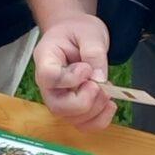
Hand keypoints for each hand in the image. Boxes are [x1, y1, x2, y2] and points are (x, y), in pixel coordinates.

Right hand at [30, 15, 115, 130]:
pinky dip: (100, 120)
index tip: (87, 68)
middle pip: (58, 106)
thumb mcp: (89, 32)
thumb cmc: (77, 30)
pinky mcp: (72, 107)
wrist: (74, 32)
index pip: (49, 77)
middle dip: (85, 101)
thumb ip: (94, 52)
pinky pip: (83, 125)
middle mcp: (47, 83)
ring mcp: (59, 97)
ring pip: (71, 119)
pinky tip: (109, 105)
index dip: (70, 79)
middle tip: (100, 85)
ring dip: (95, 110)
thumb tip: (99, 78)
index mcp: (46, 58)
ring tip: (106, 90)